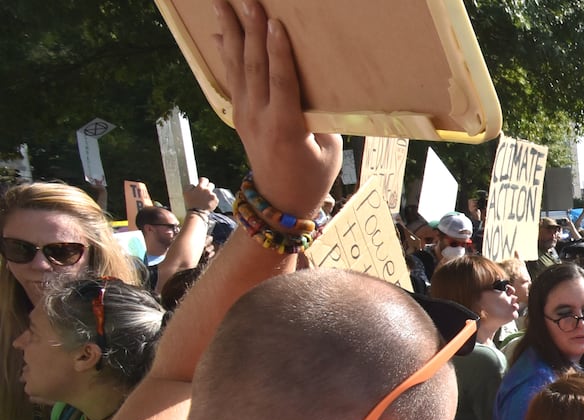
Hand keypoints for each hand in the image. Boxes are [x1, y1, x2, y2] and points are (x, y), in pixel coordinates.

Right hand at [184, 177, 218, 212]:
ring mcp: (213, 195)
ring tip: (205, 200)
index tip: (201, 184)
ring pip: (212, 192)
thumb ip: (190, 186)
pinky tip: (208, 203)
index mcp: (200, 187)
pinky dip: (212, 200)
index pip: (204, 179)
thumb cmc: (191, 203)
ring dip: (209, 195)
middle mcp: (208, 190)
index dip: (202, 181)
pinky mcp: (216, 201)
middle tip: (204, 192)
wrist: (197, 212)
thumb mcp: (186, 193)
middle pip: (211, 184)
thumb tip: (194, 185)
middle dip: (208, 187)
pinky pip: (215, 198)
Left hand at [214, 0, 340, 218]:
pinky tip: (219, 33)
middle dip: (250, 30)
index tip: (274, 23)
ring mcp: (245, 116)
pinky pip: (231, 77)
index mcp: (286, 128)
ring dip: (230, 32)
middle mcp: (259, 118)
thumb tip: (317, 85)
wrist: (279, 202)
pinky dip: (226, 52)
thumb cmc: (313, 177)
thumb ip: (321, 116)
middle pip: (253, 67)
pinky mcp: (239, 115)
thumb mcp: (330, 150)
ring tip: (221, 4)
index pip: (281, 82)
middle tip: (246, 0)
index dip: (278, 51)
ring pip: (237, 67)